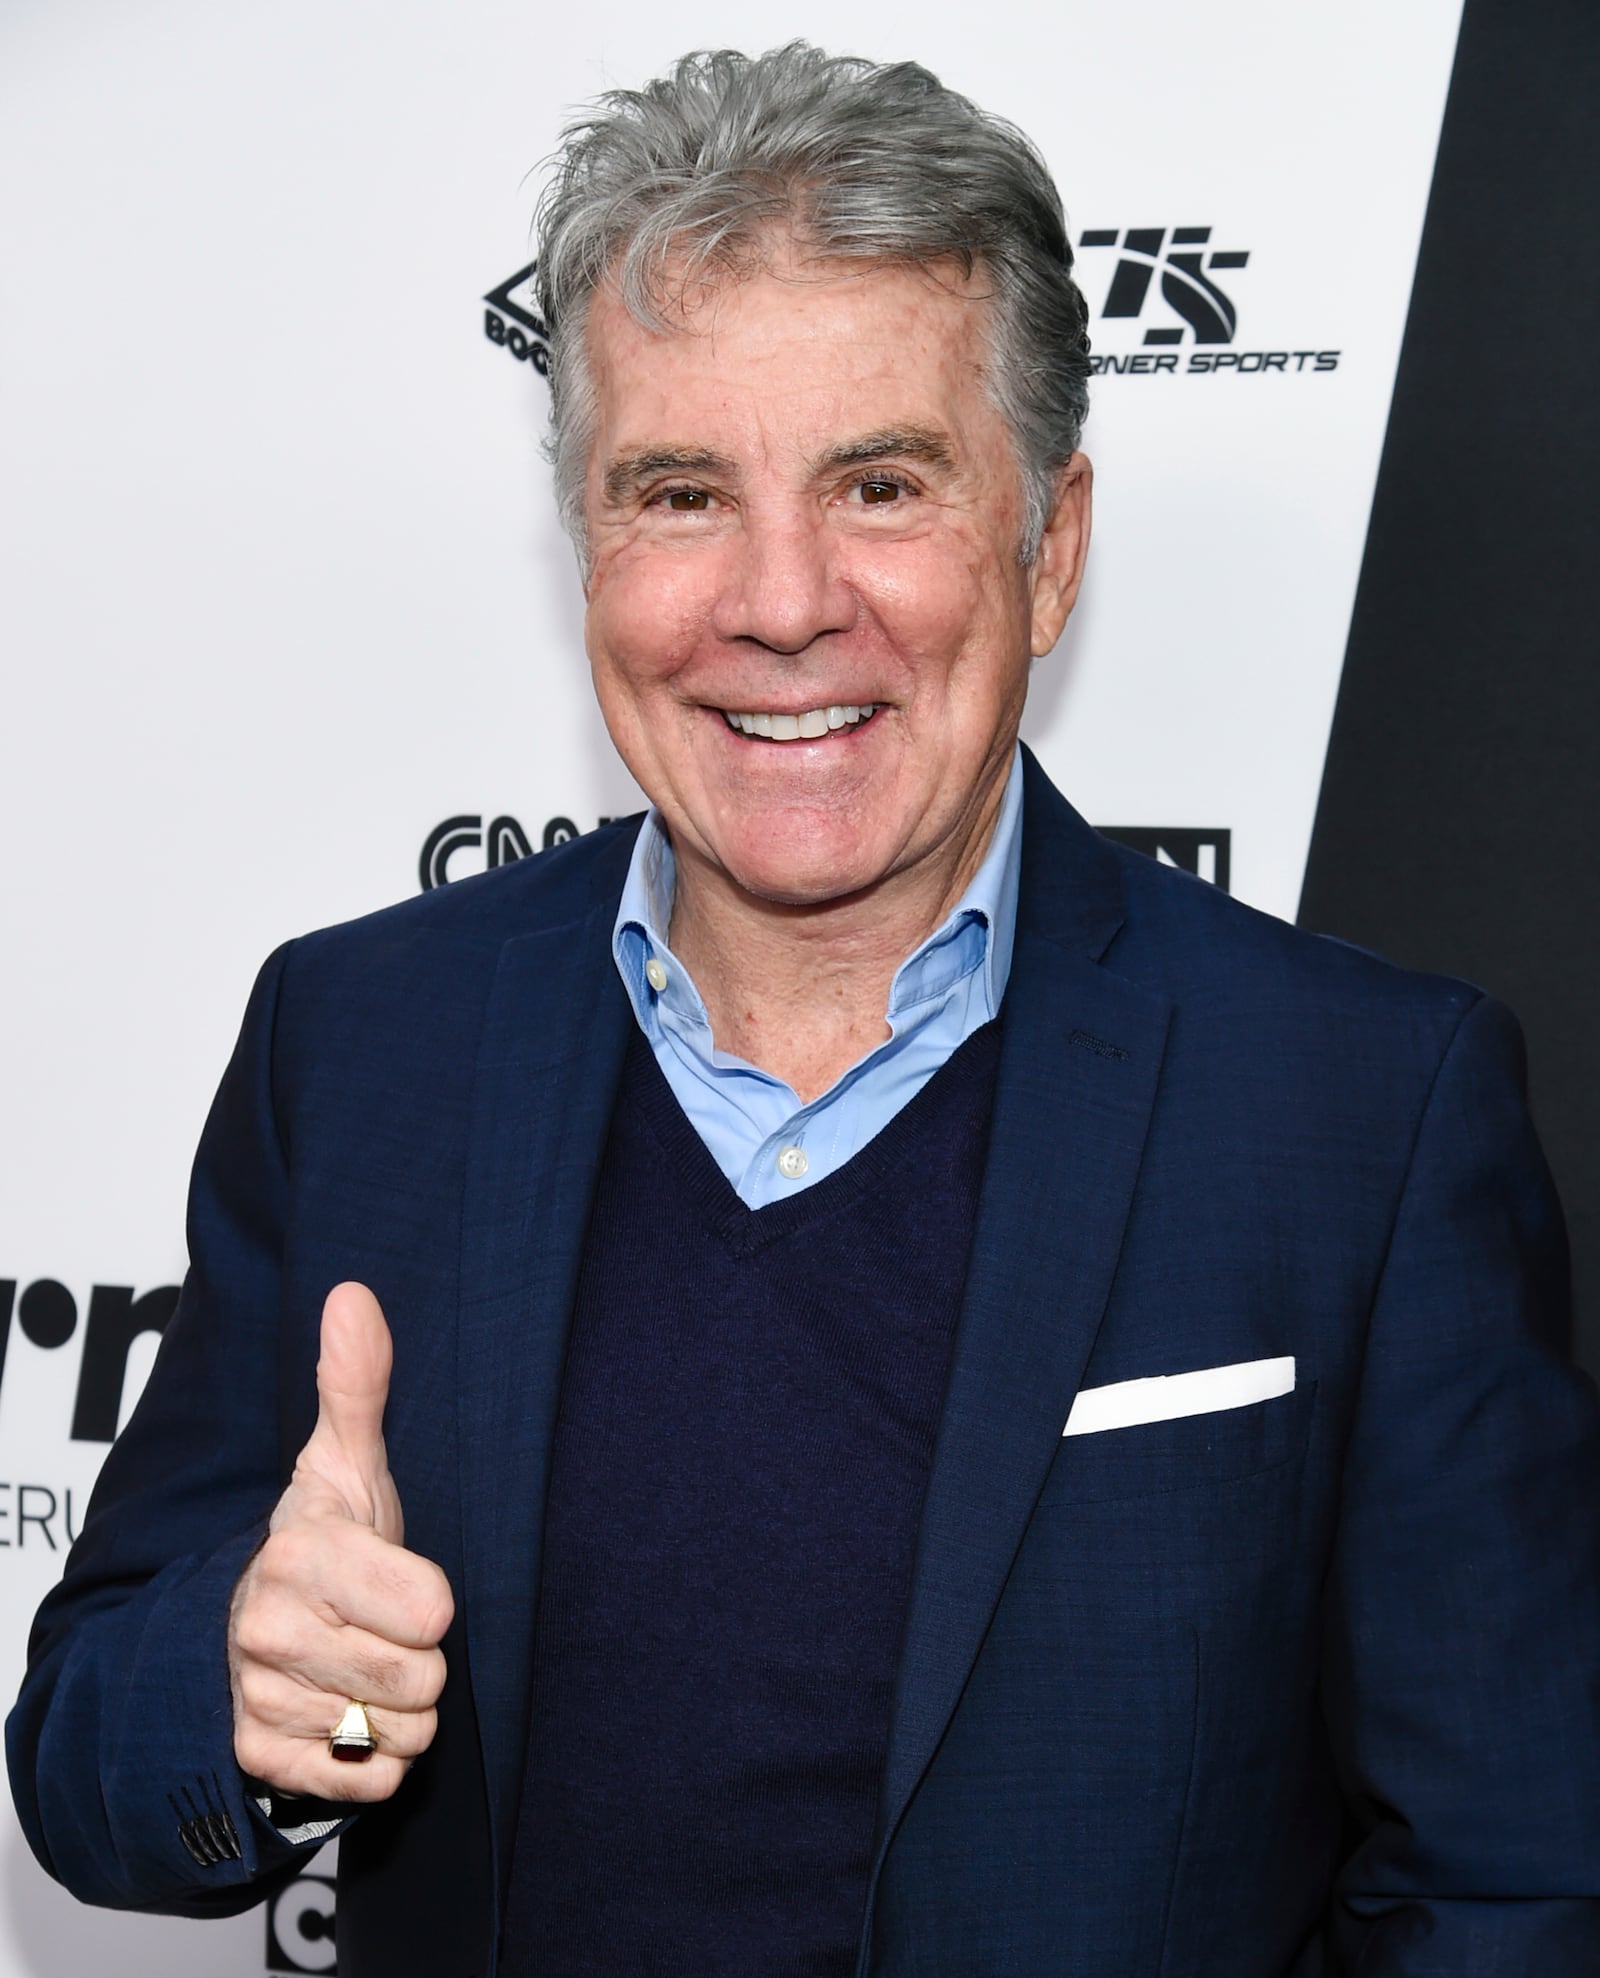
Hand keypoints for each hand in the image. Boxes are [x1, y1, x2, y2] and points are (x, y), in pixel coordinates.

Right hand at [228, 1282, 453, 1800]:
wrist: (243, 1627)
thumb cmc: (324, 1540)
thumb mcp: (346, 1463)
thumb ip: (358, 1384)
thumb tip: (354, 1293)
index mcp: (302, 1555)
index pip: (431, 1608)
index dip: (433, 1599)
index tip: (404, 1580)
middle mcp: (269, 1631)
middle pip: (423, 1678)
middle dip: (419, 1657)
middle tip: (383, 1627)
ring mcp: (260, 1700)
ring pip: (400, 1734)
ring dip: (400, 1710)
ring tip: (366, 1665)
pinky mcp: (261, 1760)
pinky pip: (367, 1784)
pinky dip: (372, 1760)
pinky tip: (347, 1714)